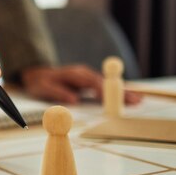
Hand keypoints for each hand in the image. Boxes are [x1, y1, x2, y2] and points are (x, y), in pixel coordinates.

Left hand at [21, 65, 141, 104]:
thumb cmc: (39, 82)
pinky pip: (105, 88)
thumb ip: (58, 93)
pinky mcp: (89, 82)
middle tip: (137, 100)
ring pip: (108, 86)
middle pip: (106, 84)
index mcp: (75, 75)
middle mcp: (84, 74)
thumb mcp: (44, 88)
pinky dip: (117, 93)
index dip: (105, 91)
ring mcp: (88, 77)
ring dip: (123, 92)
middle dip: (121, 92)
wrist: (36, 74)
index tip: (114, 99)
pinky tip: (129, 98)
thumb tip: (74, 100)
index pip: (93, 83)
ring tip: (139, 100)